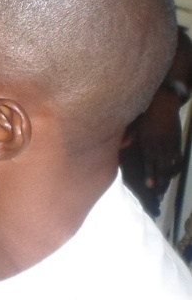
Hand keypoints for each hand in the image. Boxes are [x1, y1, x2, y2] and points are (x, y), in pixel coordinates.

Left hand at [120, 89, 183, 214]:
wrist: (164, 104)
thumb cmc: (145, 115)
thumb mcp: (134, 124)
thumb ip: (128, 136)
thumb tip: (122, 147)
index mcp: (149, 142)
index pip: (150, 162)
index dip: (150, 174)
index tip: (150, 186)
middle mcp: (161, 145)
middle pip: (161, 167)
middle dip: (160, 181)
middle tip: (158, 195)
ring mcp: (171, 145)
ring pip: (170, 165)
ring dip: (167, 178)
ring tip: (165, 190)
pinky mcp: (177, 142)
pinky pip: (178, 158)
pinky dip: (176, 167)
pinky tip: (174, 175)